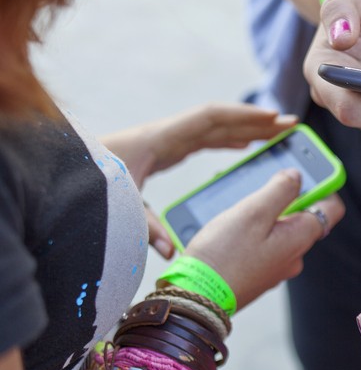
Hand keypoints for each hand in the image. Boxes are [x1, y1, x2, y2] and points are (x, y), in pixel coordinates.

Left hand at [101, 103, 297, 257]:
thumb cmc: (90, 184)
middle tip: (290, 126)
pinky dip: (226, 140)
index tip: (276, 120)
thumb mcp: (121, 207)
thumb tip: (173, 251)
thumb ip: (148, 228)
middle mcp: (166, 134)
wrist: (61, 171)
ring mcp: (164, 140)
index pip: (212, 119)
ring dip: (245, 130)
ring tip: (277, 135)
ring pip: (214, 130)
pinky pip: (203, 140)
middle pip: (220, 121)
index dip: (246, 118)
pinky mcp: (162, 150)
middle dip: (256, 122)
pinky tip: (242, 147)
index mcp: (161, 139)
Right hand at [185, 170, 344, 310]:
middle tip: (258, 184)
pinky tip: (227, 225)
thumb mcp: (253, 211)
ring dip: (261, 212)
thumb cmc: (223, 256)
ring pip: (277, 229)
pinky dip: (249, 230)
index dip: (323, 185)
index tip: (306, 171)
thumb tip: (297, 175)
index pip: (331, 208)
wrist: (196, 299)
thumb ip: (280, 189)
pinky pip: (261, 244)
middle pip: (301, 215)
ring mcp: (276, 267)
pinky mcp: (257, 273)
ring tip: (234, 203)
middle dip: (283, 196)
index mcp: (300, 238)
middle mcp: (294, 255)